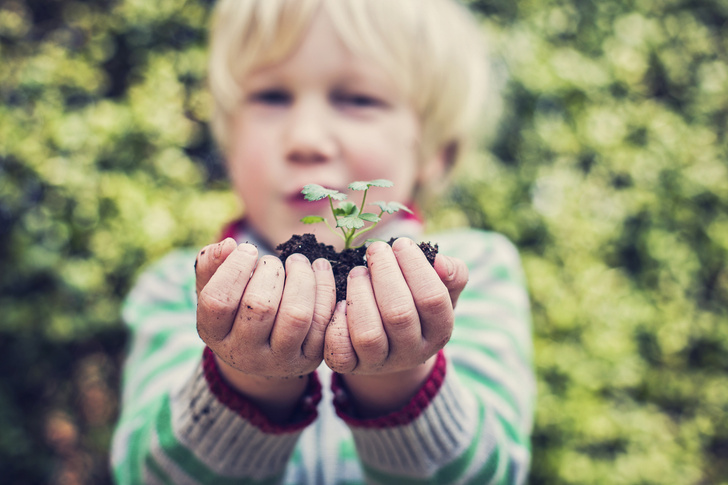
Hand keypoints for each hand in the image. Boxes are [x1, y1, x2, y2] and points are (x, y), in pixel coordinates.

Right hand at [195, 238, 335, 418]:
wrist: (263, 355)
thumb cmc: (235, 312)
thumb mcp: (215, 291)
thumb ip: (211, 266)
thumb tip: (229, 244)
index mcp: (214, 335)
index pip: (218, 301)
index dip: (235, 268)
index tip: (248, 248)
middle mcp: (245, 353)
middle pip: (260, 307)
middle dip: (271, 271)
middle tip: (272, 261)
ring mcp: (281, 359)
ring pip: (297, 315)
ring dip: (301, 278)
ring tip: (297, 261)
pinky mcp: (312, 357)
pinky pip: (323, 320)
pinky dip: (326, 288)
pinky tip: (320, 269)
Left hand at [323, 238, 467, 415]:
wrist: (392, 346)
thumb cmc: (417, 306)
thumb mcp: (441, 290)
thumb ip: (452, 274)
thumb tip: (441, 262)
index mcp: (439, 333)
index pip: (432, 299)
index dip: (415, 267)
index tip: (401, 243)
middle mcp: (412, 353)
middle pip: (399, 314)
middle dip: (385, 273)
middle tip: (376, 249)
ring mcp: (380, 363)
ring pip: (368, 334)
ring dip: (360, 294)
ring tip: (358, 272)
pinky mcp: (351, 367)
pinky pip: (340, 351)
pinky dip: (337, 323)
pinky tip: (342, 302)